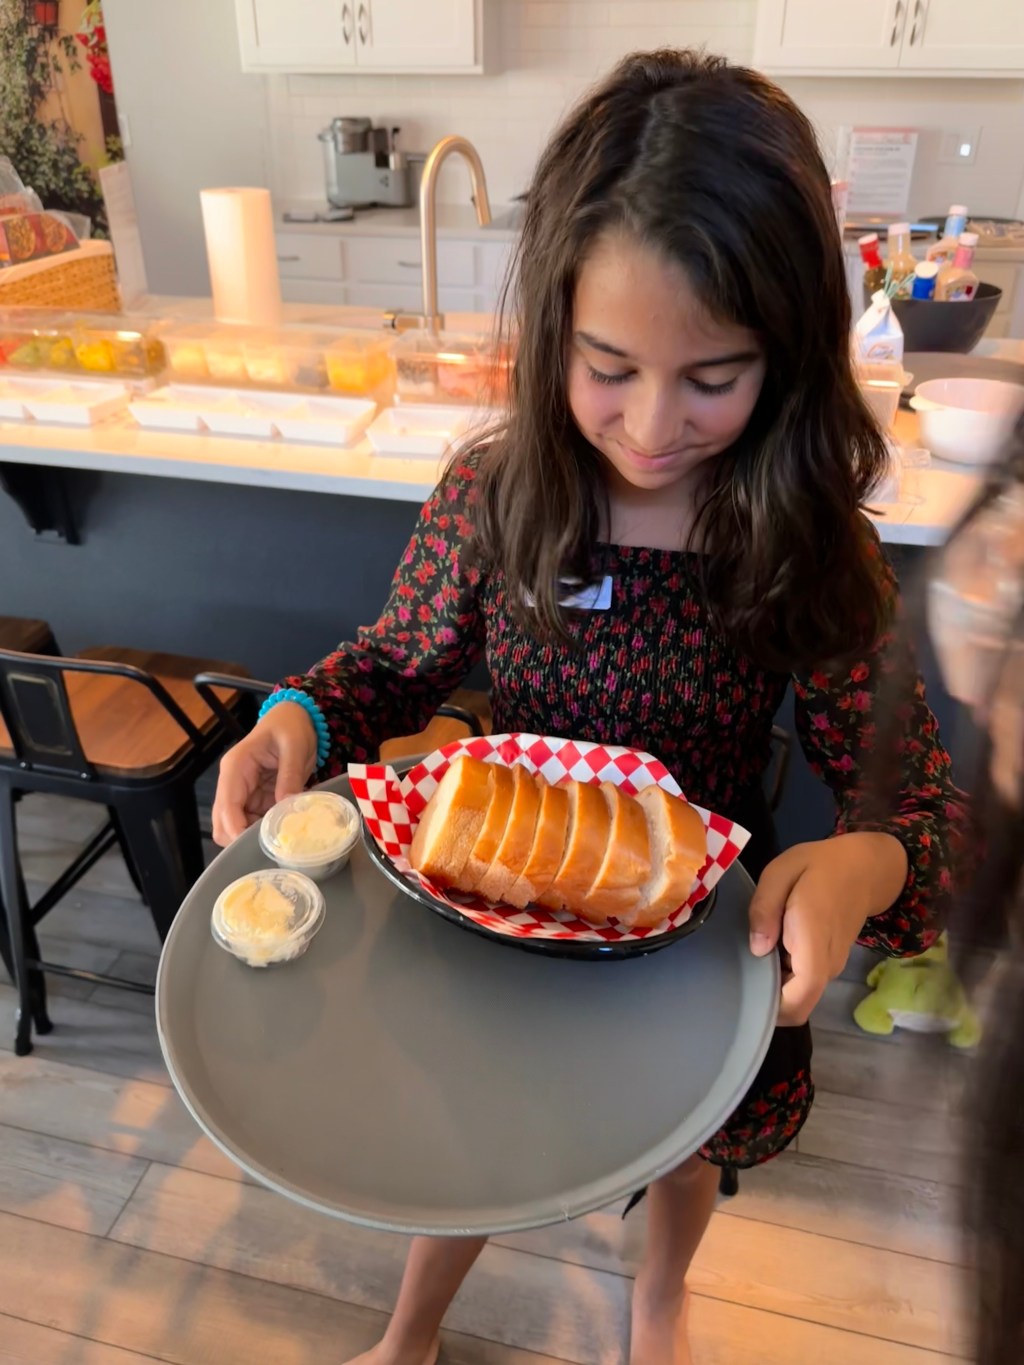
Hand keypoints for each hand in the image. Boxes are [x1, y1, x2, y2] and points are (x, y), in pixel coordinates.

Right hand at [212, 702, 318, 845]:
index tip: (255, 846)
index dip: (236, 830)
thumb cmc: (291, 726)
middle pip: (224, 822)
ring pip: (237, 826)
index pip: (226, 806)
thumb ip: (290, 776)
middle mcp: (233, 782)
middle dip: (244, 837)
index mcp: (236, 767)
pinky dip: (267, 829)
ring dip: (257, 835)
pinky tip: (285, 828)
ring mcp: (243, 792)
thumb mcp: (295, 746)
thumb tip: (286, 807)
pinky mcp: (256, 797)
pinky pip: (254, 821)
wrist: (295, 717)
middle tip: (274, 844)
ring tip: (283, 837)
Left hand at [748, 833, 907, 1026]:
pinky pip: (803, 982)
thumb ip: (764, 908)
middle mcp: (826, 962)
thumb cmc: (819, 866)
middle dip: (767, 998)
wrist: (863, 868)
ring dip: (775, 984)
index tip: (746, 993)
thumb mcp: (781, 873)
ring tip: (755, 953)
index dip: (774, 1007)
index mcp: (813, 939)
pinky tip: (770, 947)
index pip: (801, 995)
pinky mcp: (829, 964)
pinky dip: (784, 974)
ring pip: (800, 996)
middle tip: (739, 970)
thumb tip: (757, 948)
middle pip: (797, 1004)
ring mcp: (831, 967)